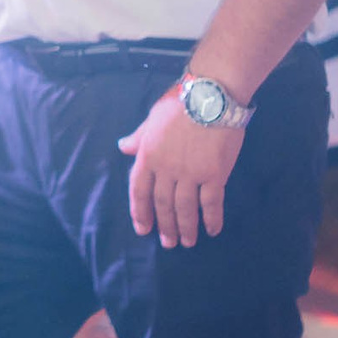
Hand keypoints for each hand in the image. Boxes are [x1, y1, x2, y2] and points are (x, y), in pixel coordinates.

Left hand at [118, 86, 245, 248]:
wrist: (211, 94)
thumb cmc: (180, 101)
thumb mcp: (152, 118)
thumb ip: (139, 137)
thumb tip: (122, 147)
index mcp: (148, 155)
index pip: (139, 190)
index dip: (140, 212)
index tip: (142, 228)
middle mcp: (167, 169)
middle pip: (163, 204)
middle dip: (164, 226)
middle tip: (168, 242)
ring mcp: (191, 173)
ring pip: (185, 208)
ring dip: (186, 228)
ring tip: (187, 242)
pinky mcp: (215, 174)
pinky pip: (212, 203)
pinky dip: (211, 219)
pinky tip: (212, 230)